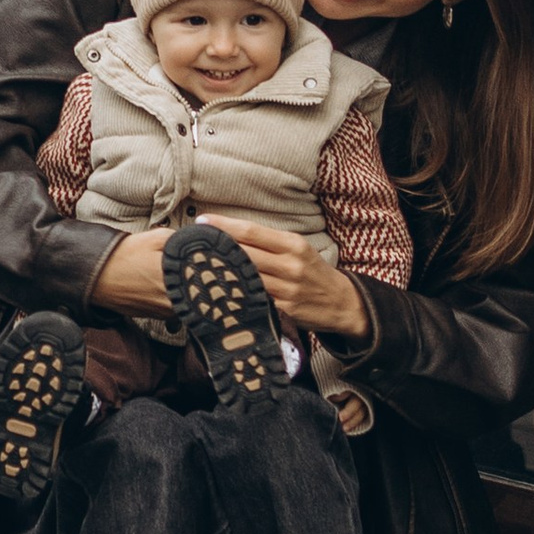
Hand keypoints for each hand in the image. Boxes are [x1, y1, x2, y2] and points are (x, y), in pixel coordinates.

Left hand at [198, 215, 367, 340]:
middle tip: (191, 244)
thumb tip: (231, 232)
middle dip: (216, 248)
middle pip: (244, 253)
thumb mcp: (298, 249)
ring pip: (245, 278)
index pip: (251, 231)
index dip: (223, 225)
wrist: (342, 303)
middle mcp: (290, 265)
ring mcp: (287, 290)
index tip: (201, 221)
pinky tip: (217, 292)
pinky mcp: (284, 311)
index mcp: (293, 244)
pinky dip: (235, 295)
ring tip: (197, 266)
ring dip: (220, 272)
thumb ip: (269, 242)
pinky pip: (254, 300)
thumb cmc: (312, 271)